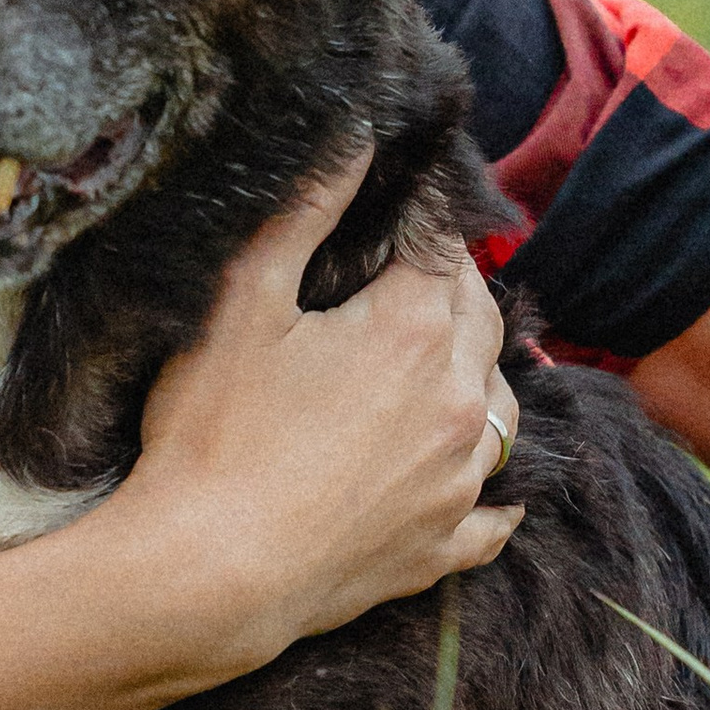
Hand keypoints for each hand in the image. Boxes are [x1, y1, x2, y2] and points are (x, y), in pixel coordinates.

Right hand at [116, 144, 520, 686]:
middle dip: (453, 291)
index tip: (397, 215)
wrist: (208, 573)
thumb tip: (357, 136)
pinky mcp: (442, 548)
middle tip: (413, 278)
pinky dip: (492, 492)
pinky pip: (495, 515)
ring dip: (479, 378)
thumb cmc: (213, 432)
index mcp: (415, 331)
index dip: (418, 226)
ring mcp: (458, 483)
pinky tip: (482, 488)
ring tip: (441, 367)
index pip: (442, 251)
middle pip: (482, 321)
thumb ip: (305, 211)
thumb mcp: (243, 302)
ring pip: (501, 411)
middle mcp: (459, 403)